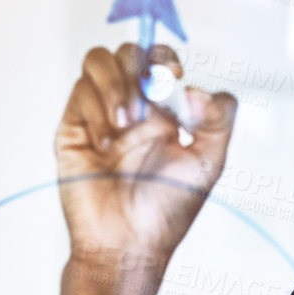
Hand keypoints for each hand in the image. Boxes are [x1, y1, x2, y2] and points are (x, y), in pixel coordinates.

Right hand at [56, 43, 236, 268]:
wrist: (128, 243)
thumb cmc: (167, 211)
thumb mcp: (210, 163)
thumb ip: (219, 119)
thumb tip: (198, 88)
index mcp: (163, 110)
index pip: (159, 59)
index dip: (165, 56)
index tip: (173, 77)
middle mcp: (131, 106)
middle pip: (127, 51)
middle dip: (137, 70)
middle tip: (144, 109)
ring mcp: (100, 114)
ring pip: (97, 61)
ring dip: (114, 85)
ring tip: (125, 125)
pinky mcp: (73, 127)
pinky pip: (79, 92)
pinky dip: (95, 111)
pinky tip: (107, 146)